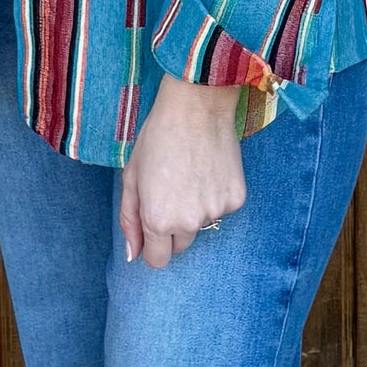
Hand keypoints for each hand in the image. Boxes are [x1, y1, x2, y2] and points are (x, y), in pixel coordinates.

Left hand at [120, 74, 245, 267]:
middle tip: (171, 191)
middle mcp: (189, 223)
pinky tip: (208, 169)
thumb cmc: (158, 138)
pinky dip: (215, 196)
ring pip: (202, 226)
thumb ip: (129, 220)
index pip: (157, 260)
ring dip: (195, 209)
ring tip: (190, 174)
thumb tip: (134, 254)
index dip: (153, 244)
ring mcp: (216, 212)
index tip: (154, 227)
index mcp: (158, 220)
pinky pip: (222, 209)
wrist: (197, 107)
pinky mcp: (236, 199)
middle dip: (174, 228)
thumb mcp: (132, 177)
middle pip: (181, 246)